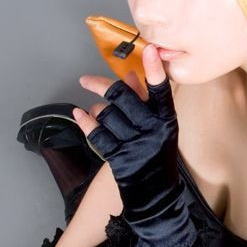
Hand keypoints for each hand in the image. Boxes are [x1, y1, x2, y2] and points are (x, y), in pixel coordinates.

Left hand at [73, 45, 196, 246]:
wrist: (156, 196)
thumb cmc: (158, 157)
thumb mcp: (159, 128)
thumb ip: (146, 102)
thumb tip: (129, 76)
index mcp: (167, 120)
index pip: (162, 91)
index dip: (155, 70)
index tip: (150, 49)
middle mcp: (153, 130)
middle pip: (124, 97)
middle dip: (102, 85)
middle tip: (86, 80)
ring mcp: (136, 145)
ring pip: (107, 115)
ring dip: (96, 109)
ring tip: (93, 110)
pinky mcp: (120, 158)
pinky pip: (98, 134)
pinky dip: (86, 123)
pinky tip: (79, 115)